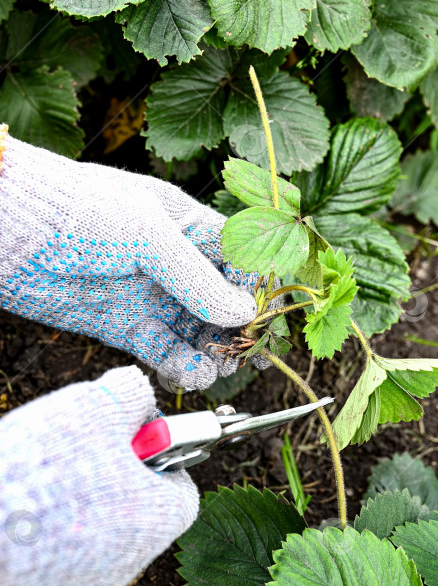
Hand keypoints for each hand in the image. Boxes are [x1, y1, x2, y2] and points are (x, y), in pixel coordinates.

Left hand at [0, 126, 256, 388]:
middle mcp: (172, 263)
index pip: (236, 258)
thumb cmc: (82, 213)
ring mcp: (149, 295)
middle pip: (220, 301)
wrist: (13, 232)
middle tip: (245, 353)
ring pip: (195, 331)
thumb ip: (197, 276)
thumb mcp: (148, 234)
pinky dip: (181, 364)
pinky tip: (191, 372)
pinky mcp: (126, 326)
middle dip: (236, 328)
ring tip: (216, 366)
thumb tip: (243, 313)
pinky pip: (164, 350)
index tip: (264, 314)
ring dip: (211, 351)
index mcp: (185, 225)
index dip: (253, 286)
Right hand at [0, 366, 198, 585]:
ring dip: (84, 490)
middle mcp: (132, 557)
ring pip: (101, 521)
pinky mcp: (53, 585)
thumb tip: (138, 391)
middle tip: (86, 443)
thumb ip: (130, 393)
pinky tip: (32, 494)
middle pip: (140, 502)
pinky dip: (57, 516)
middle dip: (117, 466)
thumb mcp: (97, 406)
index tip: (138, 433)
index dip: (163, 451)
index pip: (182, 485)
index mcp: (158, 517)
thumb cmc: (44, 470)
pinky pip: (68, 541)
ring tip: (50, 467)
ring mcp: (91, 577)